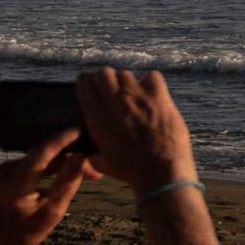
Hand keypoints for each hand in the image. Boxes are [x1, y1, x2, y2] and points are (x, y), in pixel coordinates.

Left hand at [0, 133, 97, 244]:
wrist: (3, 240)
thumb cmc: (29, 231)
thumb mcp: (53, 211)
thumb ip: (67, 183)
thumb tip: (82, 157)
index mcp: (15, 184)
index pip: (41, 153)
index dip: (61, 140)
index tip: (80, 130)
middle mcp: (7, 171)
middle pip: (44, 154)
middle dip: (71, 154)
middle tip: (96, 161)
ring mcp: (6, 169)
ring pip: (42, 158)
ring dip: (65, 161)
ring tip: (90, 170)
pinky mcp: (10, 170)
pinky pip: (37, 162)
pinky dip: (54, 166)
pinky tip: (73, 169)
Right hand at [75, 67, 198, 194]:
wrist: (160, 171)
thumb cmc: (131, 170)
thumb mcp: (102, 163)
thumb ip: (92, 153)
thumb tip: (85, 155)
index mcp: (97, 117)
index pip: (84, 83)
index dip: (88, 82)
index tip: (94, 88)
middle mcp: (114, 102)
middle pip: (104, 73)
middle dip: (107, 79)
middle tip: (113, 91)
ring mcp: (137, 98)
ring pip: (126, 74)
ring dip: (127, 82)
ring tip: (133, 95)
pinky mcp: (159, 98)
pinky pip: (152, 77)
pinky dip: (151, 82)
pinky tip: (152, 94)